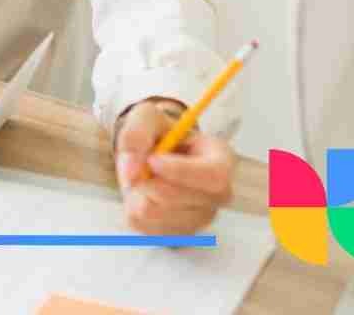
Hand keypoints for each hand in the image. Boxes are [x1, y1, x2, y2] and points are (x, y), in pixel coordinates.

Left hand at [113, 98, 236, 234]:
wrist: (156, 156)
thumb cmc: (160, 134)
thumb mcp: (147, 118)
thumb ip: (137, 134)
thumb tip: (131, 171)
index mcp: (221, 160)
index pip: (213, 176)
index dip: (180, 171)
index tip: (152, 160)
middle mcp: (218, 195)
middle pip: (179, 198)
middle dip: (149, 181)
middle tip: (139, 164)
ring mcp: (199, 219)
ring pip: (156, 214)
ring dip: (138, 193)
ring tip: (144, 178)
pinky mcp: (178, 235)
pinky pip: (144, 227)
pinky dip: (133, 207)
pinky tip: (143, 193)